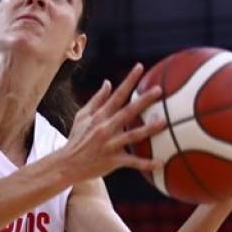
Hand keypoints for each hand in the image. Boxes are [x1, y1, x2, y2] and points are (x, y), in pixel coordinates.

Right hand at [55, 64, 167, 184]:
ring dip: (148, 129)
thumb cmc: (76, 138)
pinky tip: (160, 163)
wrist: (67, 164)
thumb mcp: (82, 116)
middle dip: (143, 100)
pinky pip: (132, 162)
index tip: (140, 66)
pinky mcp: (113, 161)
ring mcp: (110, 144)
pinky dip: (146, 163)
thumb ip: (97, 99)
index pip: (117, 94)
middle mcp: (105, 128)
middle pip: (127, 112)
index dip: (129, 80)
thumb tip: (108, 82)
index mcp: (99, 116)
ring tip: (163, 122)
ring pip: (132, 135)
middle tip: (158, 90)